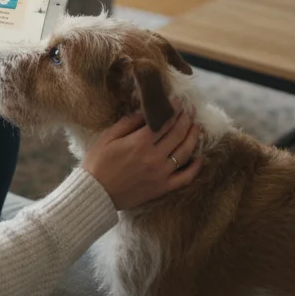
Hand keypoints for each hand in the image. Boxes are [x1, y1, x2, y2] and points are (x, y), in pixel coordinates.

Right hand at [81, 102, 202, 209]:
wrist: (95, 194)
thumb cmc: (97, 164)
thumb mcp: (108, 137)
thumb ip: (127, 123)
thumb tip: (144, 112)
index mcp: (139, 143)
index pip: (164, 122)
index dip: (173, 110)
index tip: (178, 101)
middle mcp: (154, 157)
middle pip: (177, 134)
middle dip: (186, 119)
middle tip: (190, 111)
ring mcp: (161, 174)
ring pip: (185, 152)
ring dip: (193, 138)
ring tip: (197, 128)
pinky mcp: (162, 188)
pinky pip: (185, 178)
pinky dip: (195, 167)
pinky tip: (199, 158)